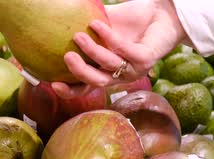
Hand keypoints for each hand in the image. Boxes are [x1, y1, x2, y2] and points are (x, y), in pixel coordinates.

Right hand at [52, 0, 187, 98]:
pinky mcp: (146, 60)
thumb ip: (81, 27)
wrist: (160, 11)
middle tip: (67, 57)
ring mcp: (134, 70)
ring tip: (78, 35)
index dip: (69, 91)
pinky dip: (108, 37)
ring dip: (92, 51)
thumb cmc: (130, 20)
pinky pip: (123, 51)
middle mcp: (119, 75)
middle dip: (80, 72)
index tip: (52, 83)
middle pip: (96, 82)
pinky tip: (96, 25)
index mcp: (106, 72)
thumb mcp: (100, 25)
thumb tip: (54, 20)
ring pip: (108, 67)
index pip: (86, 88)